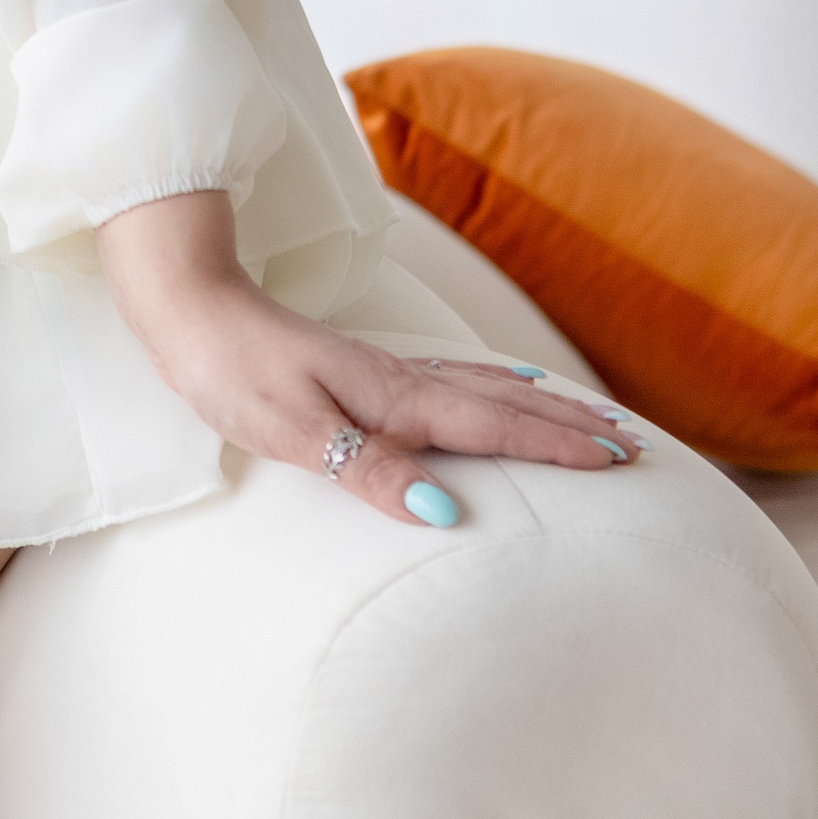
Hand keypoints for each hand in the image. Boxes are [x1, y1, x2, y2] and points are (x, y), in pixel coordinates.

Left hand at [95, 190, 642, 527]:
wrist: (186, 304)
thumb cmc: (230, 370)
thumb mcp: (294, 431)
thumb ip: (369, 470)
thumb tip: (444, 514)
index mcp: (389, 398)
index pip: (489, 428)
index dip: (553, 446)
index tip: (618, 460)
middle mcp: (396, 380)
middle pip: (499, 405)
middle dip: (565, 426)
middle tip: (631, 444)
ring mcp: (378, 369)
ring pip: (477, 389)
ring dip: (536, 406)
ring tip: (586, 417)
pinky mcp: (355, 368)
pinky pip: (447, 381)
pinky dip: (488, 390)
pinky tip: (493, 391)